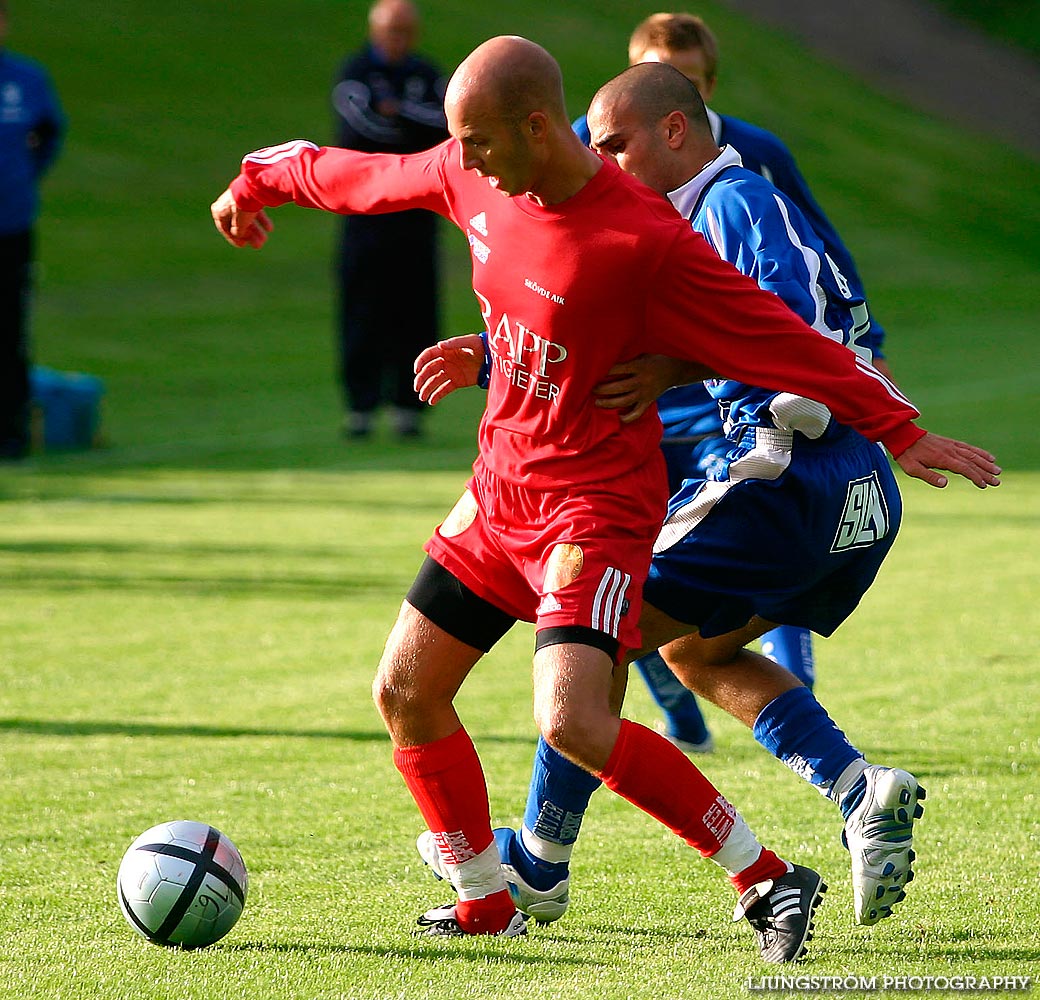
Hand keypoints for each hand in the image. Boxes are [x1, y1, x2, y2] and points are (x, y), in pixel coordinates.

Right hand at [210, 188, 272, 248]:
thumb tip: (238, 235)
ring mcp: (237, 199)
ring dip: (256, 230)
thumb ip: (238, 231)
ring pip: (247, 218)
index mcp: (219, 211)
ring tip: (264, 239)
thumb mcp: (239, 224)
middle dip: (249, 235)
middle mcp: (226, 204)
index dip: (234, 238)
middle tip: (258, 245)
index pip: (225, 228)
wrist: (252, 188)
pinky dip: (261, 220)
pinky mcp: (248, 196)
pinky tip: (270, 228)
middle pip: (238, 224)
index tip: (242, 245)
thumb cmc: (242, 206)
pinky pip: (254, 211)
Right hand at [413, 334, 485, 404]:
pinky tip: (431, 401)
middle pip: (429, 370)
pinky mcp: (456, 382)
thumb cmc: (481, 346)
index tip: (416, 370)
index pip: (428, 355)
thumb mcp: (470, 342)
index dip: (421, 362)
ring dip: (427, 389)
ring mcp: (450, 372)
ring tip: (422, 398)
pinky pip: (444, 389)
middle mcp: (445, 362)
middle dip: (421, 379)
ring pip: (434, 382)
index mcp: (446, 350)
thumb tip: (440, 345)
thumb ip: (455, 343)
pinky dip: (437, 395)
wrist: (493, 359)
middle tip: (417, 388)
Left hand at [594, 355, 713, 423]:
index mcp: (640, 366)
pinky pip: (637, 413)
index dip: (604, 371)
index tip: (593, 372)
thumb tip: (607, 355)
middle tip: (591, 389)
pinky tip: (618, 416)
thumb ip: (629, 356)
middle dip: (602, 389)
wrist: (676, 369)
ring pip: (624, 401)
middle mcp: (642, 380)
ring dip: (609, 403)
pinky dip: (627, 417)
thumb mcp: (643, 352)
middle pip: (618, 388)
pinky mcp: (649, 401)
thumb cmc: (655, 357)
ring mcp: (646, 393)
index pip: (618, 369)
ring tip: (597, 402)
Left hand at [895, 432, 1000, 488]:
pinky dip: (980, 452)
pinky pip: (968, 447)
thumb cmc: (906, 455)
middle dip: (986, 472)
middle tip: (997, 481)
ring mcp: (951, 446)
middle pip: (972, 462)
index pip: (964, 469)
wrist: (903, 436)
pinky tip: (988, 457)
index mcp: (943, 459)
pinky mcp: (950, 443)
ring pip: (973, 454)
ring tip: (997, 471)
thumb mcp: (913, 469)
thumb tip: (944, 484)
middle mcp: (950, 451)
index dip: (975, 477)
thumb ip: (929, 476)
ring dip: (986, 463)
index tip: (984, 485)